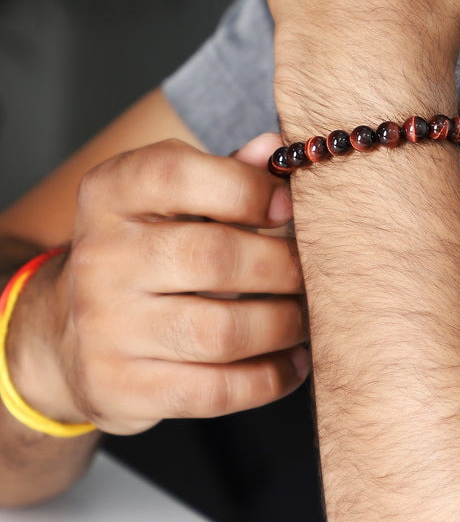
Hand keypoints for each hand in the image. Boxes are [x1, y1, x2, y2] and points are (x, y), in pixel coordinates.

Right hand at [7, 135, 308, 434]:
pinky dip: (269, 379)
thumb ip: (225, 174)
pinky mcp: (118, 387)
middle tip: (311, 273)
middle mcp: (99, 256)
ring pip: (220, 332)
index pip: (177, 173)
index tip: (288, 207)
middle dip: (282, 267)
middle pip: (213, 257)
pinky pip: (213, 391)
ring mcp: (102, 327)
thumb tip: (276, 147)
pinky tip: (292, 363)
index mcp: (111, 194)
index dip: (246, 187)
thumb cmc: (146, 253)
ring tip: (305, 318)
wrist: (67, 333)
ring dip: (283, 326)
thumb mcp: (170, 201)